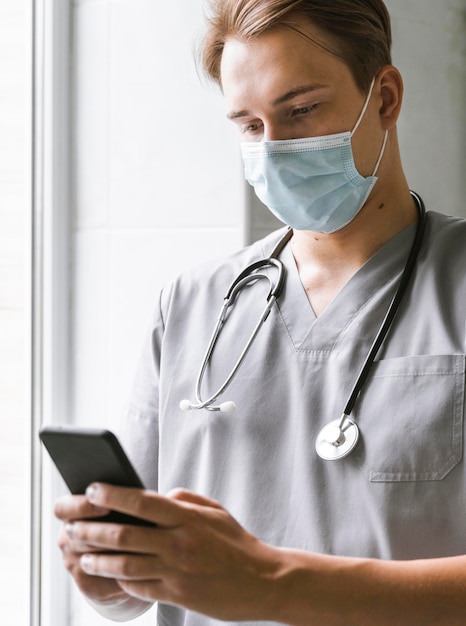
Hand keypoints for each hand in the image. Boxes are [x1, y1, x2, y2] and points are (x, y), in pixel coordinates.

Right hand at [54, 493, 145, 610]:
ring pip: (88, 556)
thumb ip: (128, 497)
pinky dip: (118, 571)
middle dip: (97, 528)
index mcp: (72, 512)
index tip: (101, 501)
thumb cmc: (131, 519)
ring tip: (136, 544)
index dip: (80, 505)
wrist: (131, 554)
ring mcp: (75, 561)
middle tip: (118, 523)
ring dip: (111, 549)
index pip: (62, 508)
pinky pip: (99, 577)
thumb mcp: (128, 504)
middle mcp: (69, 536)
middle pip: (74, 533)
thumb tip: (144, 492)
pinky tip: (138, 565)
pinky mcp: (88, 583)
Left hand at [65, 484, 283, 621]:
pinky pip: (139, 587)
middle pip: (125, 534)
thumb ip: (183, 499)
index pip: (141, 502)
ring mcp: (176, 571)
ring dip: (97, 559)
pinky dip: (120, 580)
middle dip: (92, 530)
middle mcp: (178, 542)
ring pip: (125, 564)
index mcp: (186, 517)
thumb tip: (157, 494)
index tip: (91, 490)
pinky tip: (109, 575)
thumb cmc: (236, 542)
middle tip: (72, 527)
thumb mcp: (214, 510)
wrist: (262, 581)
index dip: (112, 494)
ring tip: (81, 555)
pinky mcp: (176, 595)